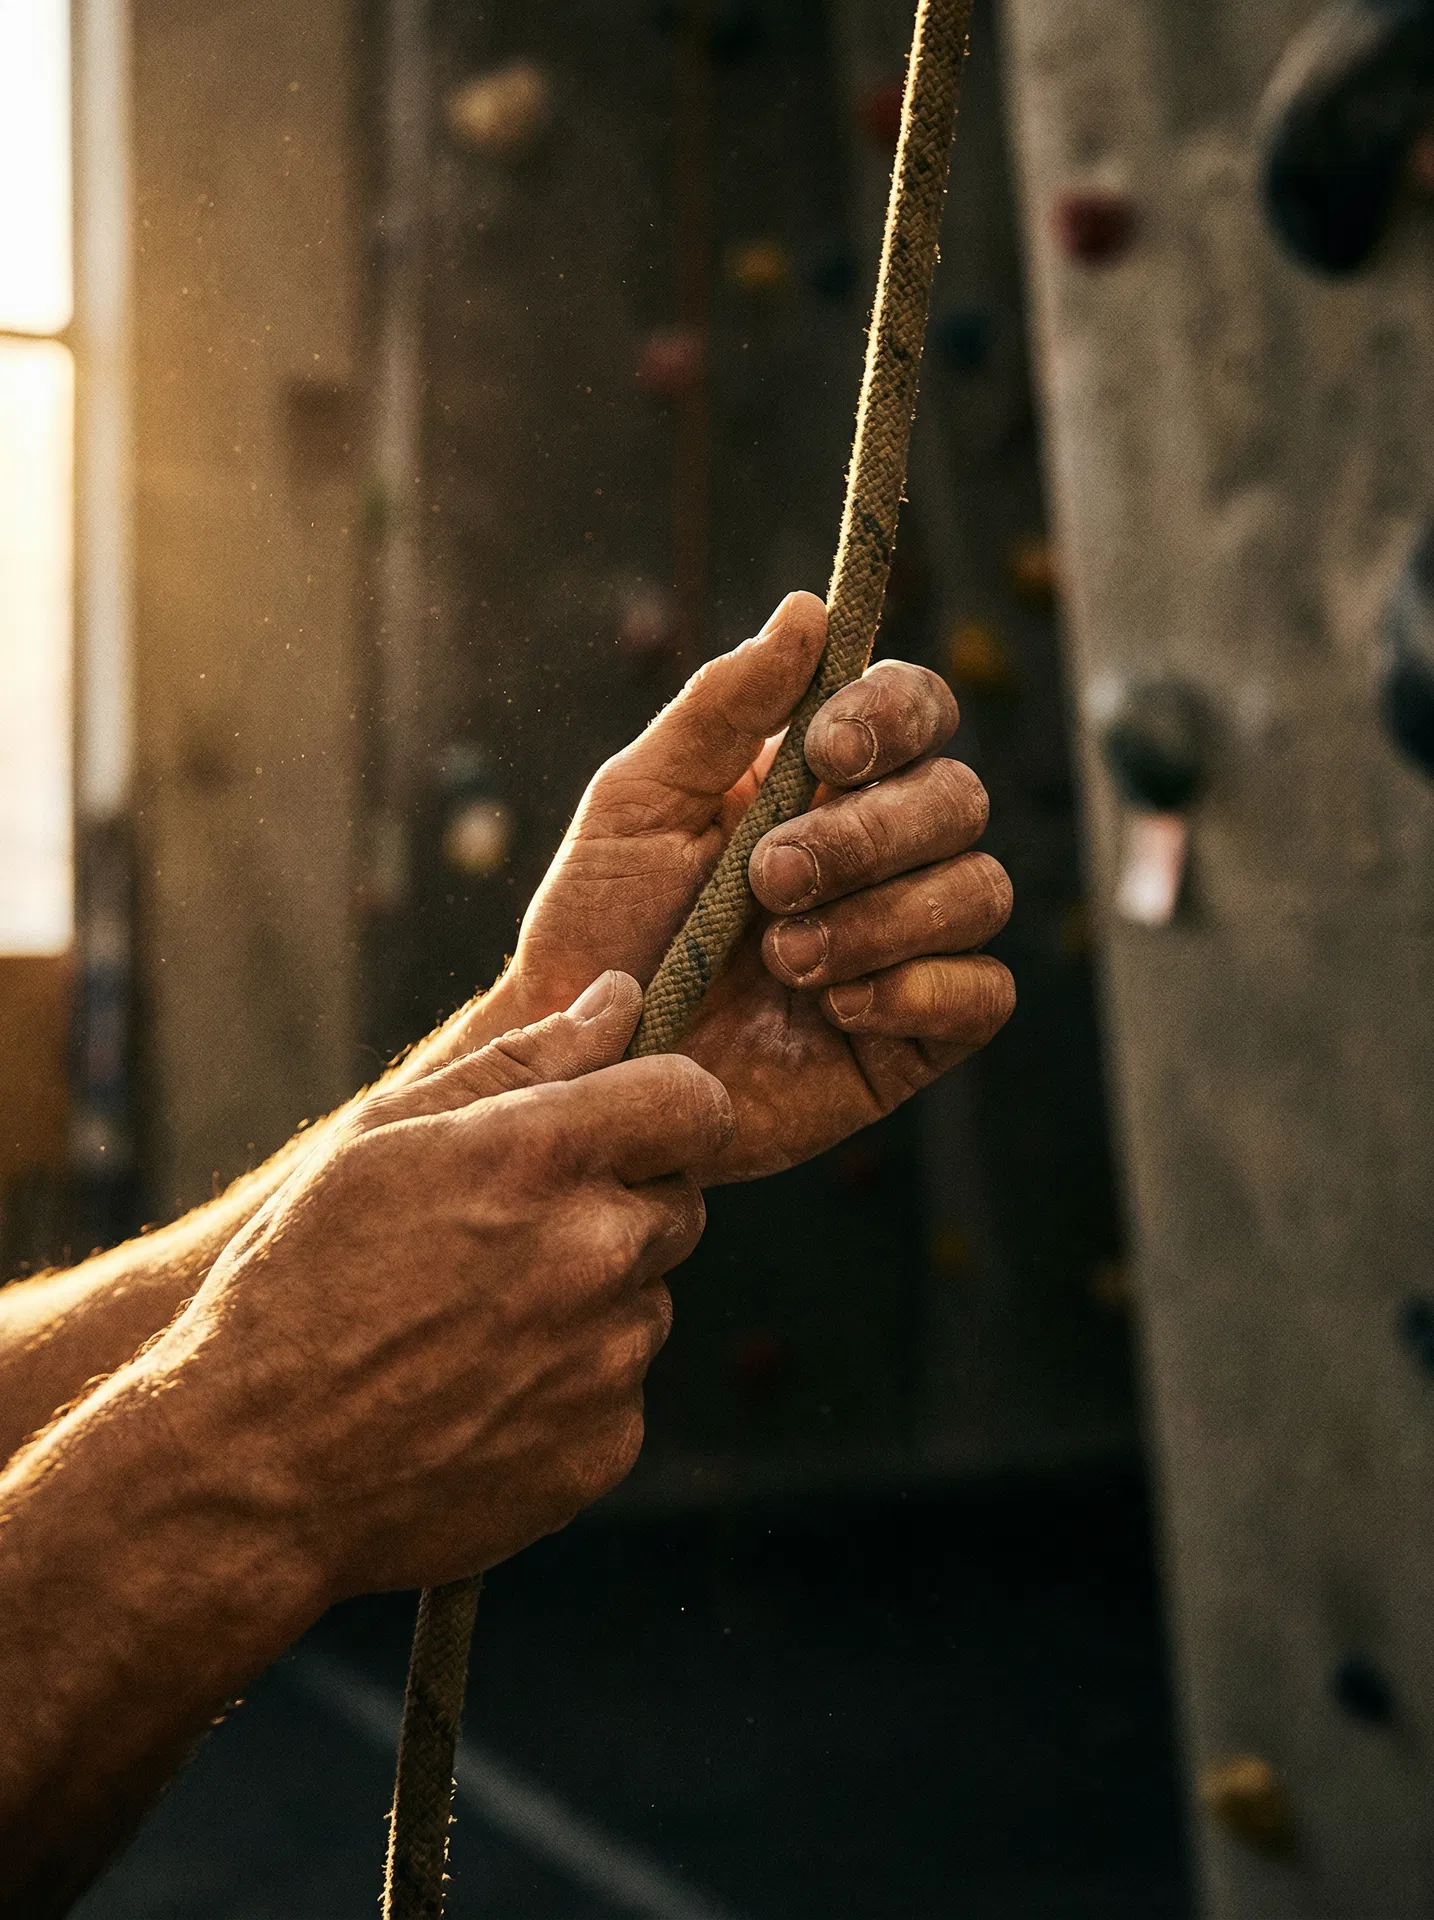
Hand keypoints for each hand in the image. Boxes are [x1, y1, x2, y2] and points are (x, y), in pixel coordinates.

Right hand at [141, 972, 730, 1596]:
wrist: (252, 1474)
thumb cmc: (297, 1284)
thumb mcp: (379, 1140)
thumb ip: (519, 1061)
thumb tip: (618, 1001)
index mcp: (540, 1158)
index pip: (695, 1100)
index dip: (671, 1102)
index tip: (635, 1120)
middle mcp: (595, 1253)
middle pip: (679, 1200)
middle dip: (620, 1204)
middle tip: (508, 1236)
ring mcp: (609, 1358)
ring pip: (647, 1298)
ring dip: (593, 1298)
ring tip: (473, 1325)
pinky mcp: (608, 1445)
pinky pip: (620, 1387)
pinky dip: (571, 1385)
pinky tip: (479, 1394)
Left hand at [483, 592, 1013, 1179]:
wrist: (585, 1069)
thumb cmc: (601, 925)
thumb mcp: (640, 802)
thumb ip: (722, 708)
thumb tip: (807, 611)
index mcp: (822, 784)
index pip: (916, 712)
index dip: (895, 718)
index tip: (827, 751)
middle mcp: (879, 855)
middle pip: (959, 800)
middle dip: (867, 837)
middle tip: (770, 880)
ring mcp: (903, 945)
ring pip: (980, 892)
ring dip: (880, 919)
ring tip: (782, 959)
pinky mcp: (911, 1035)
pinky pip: (983, 995)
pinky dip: (918, 991)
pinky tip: (835, 1008)